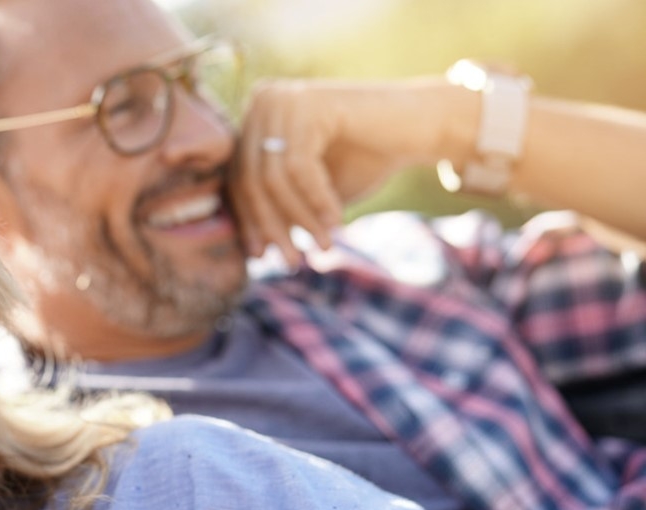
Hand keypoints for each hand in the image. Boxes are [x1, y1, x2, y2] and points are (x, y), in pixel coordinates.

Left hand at [230, 77, 460, 263]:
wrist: (422, 125)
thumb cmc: (364, 159)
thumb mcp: (310, 191)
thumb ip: (279, 209)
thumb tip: (249, 251)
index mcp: (255, 117)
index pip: (238, 177)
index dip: (248, 221)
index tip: (260, 256)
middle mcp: (262, 100)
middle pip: (251, 178)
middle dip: (272, 226)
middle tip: (291, 262)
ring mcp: (284, 98)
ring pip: (273, 178)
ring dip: (299, 220)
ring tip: (321, 247)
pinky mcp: (310, 103)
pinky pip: (300, 168)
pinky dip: (317, 200)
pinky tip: (336, 222)